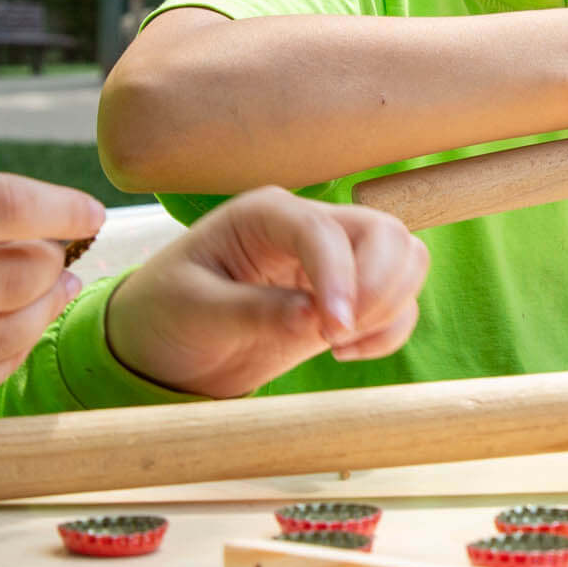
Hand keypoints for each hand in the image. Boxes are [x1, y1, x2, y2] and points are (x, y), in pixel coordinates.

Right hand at [0, 169, 104, 420]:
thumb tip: (34, 229)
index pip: (5, 207)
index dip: (64, 210)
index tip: (90, 211)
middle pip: (15, 275)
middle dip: (54, 263)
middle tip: (63, 253)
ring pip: (1, 336)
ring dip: (40, 313)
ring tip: (49, 292)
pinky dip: (2, 360)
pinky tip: (10, 337)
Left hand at [105, 187, 430, 397]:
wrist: (162, 346)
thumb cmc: (164, 313)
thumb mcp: (194, 310)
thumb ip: (253, 312)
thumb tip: (316, 319)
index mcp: (264, 215)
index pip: (324, 231)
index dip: (338, 277)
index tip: (332, 332)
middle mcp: (307, 228)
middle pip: (386, 233)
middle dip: (380, 285)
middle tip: (338, 335)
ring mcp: (332, 262)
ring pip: (405, 260)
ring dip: (391, 304)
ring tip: (339, 342)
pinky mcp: (344, 297)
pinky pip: (398, 302)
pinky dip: (390, 328)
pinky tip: (344, 351)